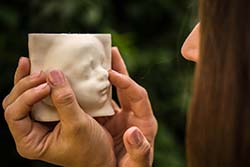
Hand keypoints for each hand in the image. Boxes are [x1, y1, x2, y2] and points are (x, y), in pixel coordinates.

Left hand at [2, 57, 115, 166]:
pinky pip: (40, 95)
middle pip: (15, 102)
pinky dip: (39, 82)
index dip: (27, 96)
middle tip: (43, 72)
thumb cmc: (90, 148)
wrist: (102, 156)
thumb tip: (53, 74)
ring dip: (28, 79)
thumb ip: (65, 101)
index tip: (48, 86)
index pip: (15, 114)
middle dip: (26, 85)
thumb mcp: (78, 126)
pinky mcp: (51, 114)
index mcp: (30, 141)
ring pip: (24, 96)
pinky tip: (41, 69)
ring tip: (34, 63)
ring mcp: (39, 121)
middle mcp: (31, 130)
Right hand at [97, 47, 157, 166]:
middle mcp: (136, 113)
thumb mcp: (137, 163)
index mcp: (145, 120)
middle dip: (120, 68)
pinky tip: (89, 80)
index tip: (113, 73)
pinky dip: (99, 88)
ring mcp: (124, 114)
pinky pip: (107, 99)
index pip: (139, 95)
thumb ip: (139, 149)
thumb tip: (133, 132)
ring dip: (109, 73)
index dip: (127, 83)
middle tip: (110, 51)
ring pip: (117, 89)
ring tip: (100, 57)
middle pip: (129, 86)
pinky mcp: (113, 117)